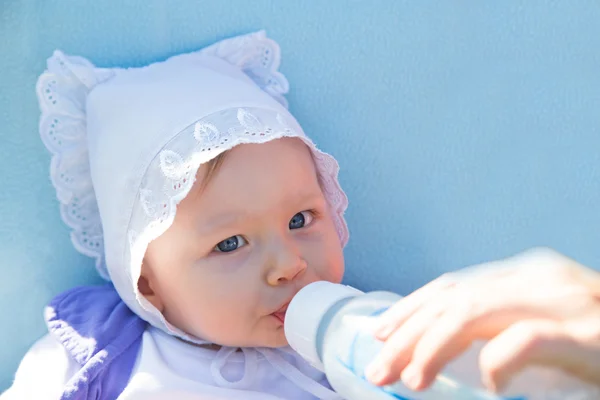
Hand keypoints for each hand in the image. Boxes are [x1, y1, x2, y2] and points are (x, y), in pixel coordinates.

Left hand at [366, 248, 599, 392]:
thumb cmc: (599, 347)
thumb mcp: (543, 328)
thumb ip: (500, 327)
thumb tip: (441, 352)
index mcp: (524, 276)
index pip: (452, 286)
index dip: (410, 308)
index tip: (378, 333)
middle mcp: (539, 279)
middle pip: (454, 299)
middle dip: (408, 334)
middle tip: (378, 368)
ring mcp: (566, 302)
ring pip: (477, 312)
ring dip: (433, 346)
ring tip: (409, 379)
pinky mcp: (590, 333)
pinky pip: (529, 338)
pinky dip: (499, 360)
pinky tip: (487, 384)